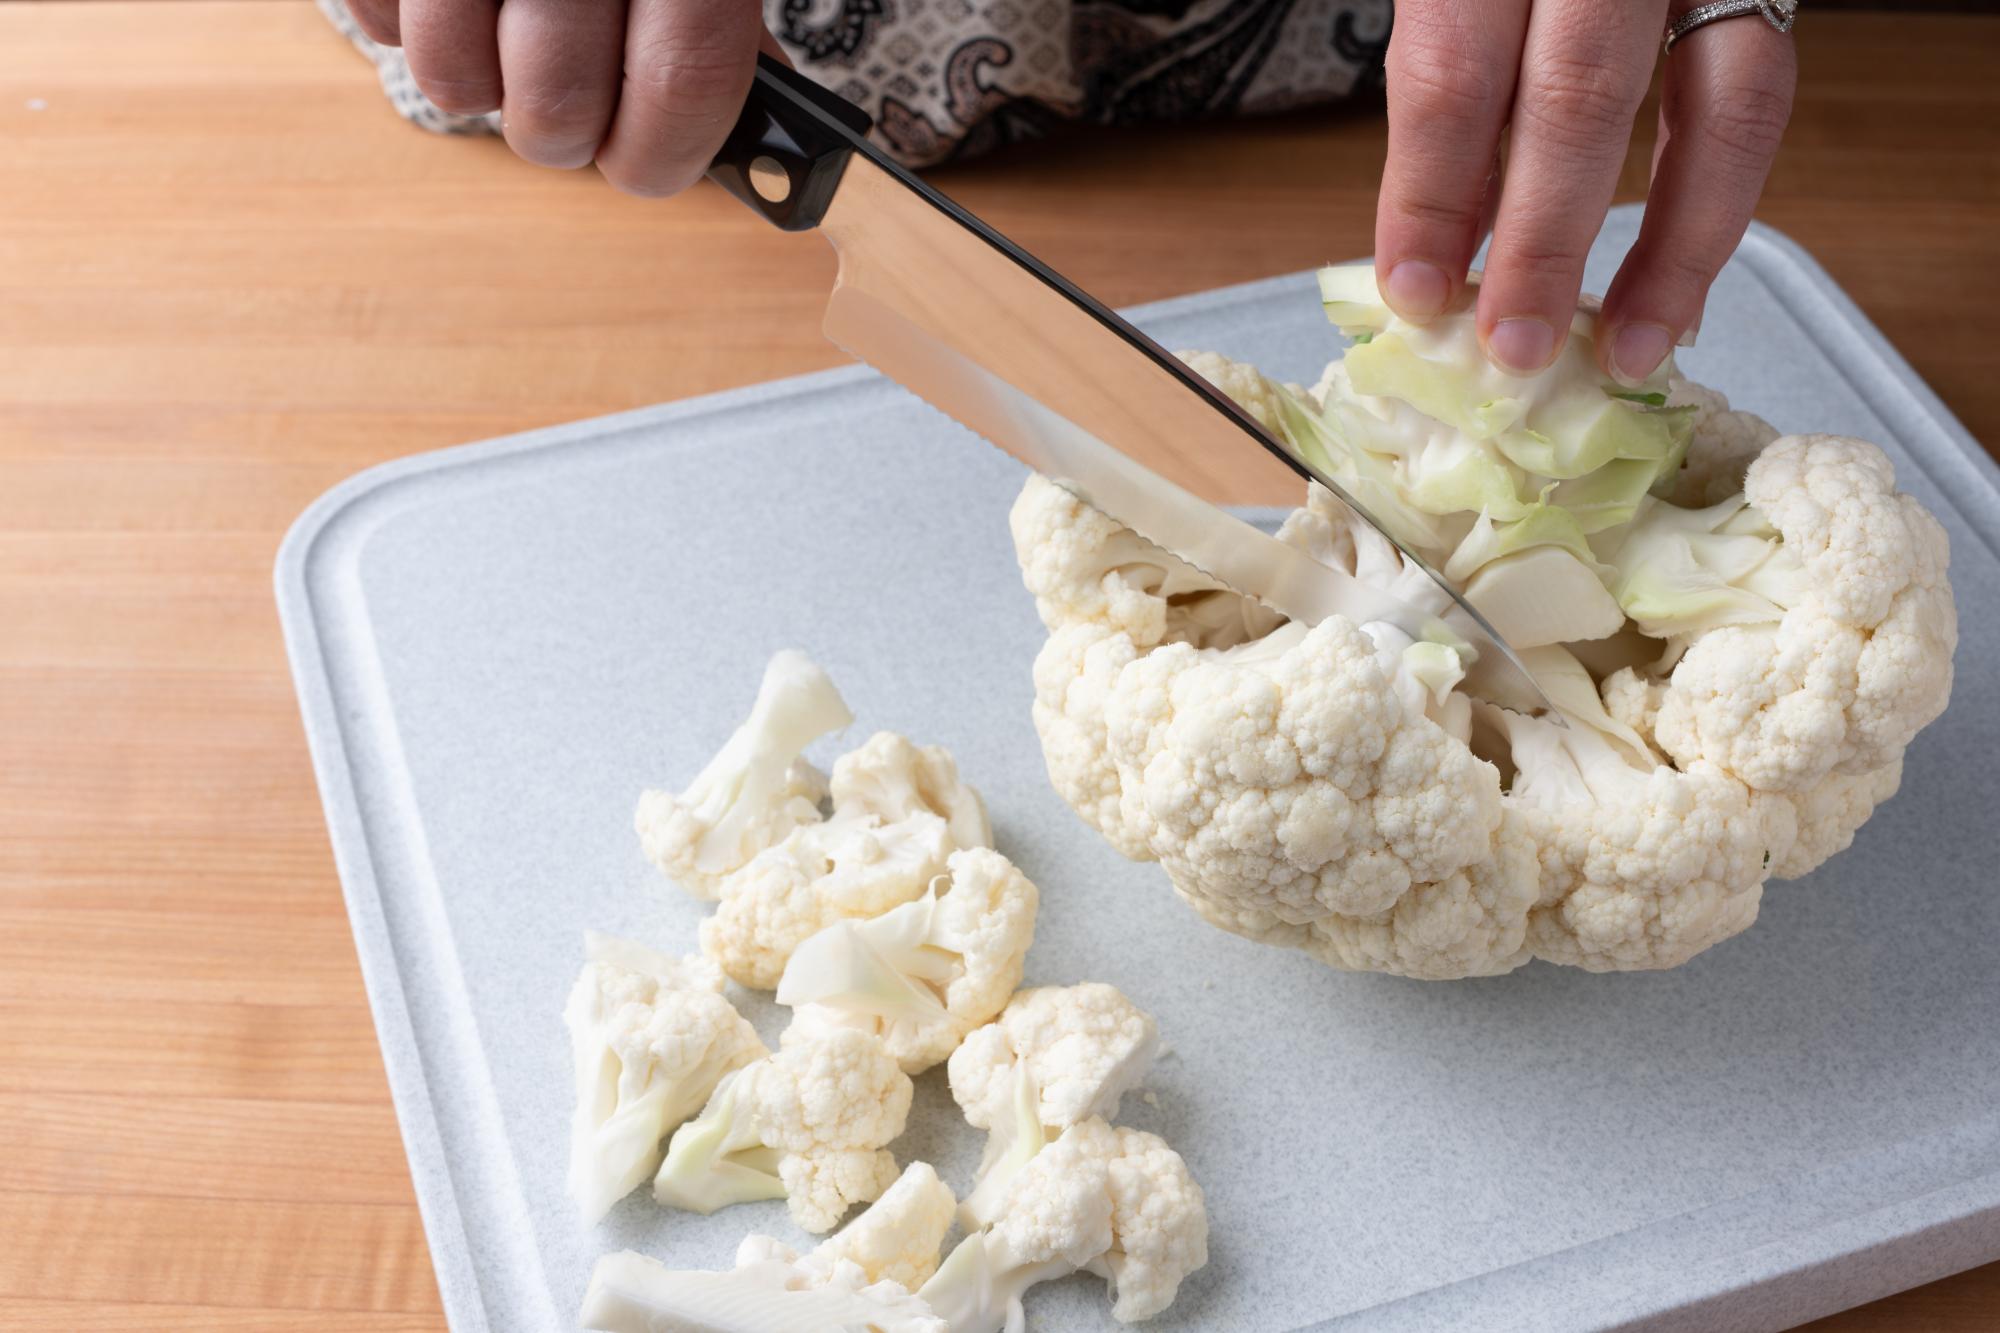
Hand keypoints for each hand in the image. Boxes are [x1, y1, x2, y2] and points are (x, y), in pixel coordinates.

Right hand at [345, 0, 780, 196]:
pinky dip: (408, 26)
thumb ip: (717, 15)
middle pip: (558, 97)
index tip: (648, 166)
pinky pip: (375, 18)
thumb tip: (743, 129)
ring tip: (505, 35)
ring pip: (452, 75)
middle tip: (572, 111)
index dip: (665, 152)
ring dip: (480, 87)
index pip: (686, 77)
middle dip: (563, 135)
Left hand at [1374, 0, 1795, 383]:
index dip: (1428, 196)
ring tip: (1624, 345)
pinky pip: (1760, 95)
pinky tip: (1675, 287)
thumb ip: (1443, 89)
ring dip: (1671, 247)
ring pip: (1719, 104)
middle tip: (1514, 346)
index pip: (1454, 71)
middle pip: (1580, 95)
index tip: (1414, 290)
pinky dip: (1719, 203)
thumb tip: (1436, 250)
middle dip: (1545, 241)